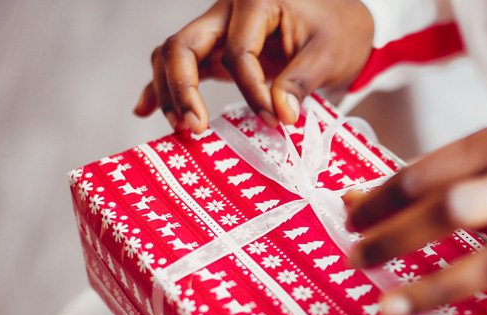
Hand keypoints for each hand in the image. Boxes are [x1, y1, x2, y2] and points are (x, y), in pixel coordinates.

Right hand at [134, 0, 373, 132]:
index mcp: (255, 0)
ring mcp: (215, 28)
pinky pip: (179, 63)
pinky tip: (145, 108)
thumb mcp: (328, 53)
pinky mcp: (214, 48)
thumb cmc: (336, 32)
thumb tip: (281, 115)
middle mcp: (226, 9)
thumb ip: (302, 80)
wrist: (341, 23)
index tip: (275, 121)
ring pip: (172, 54)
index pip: (237, 51)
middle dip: (183, 89)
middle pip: (182, 45)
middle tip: (195, 128)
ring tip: (182, 128)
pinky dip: (161, 86)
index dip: (253, 91)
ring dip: (169, 92)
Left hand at [345, 127, 486, 314]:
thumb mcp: (486, 152)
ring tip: (387, 308)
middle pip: (452, 211)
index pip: (424, 174)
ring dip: (434, 288)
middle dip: (396, 238)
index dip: (380, 200)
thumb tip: (356, 200)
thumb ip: (428, 175)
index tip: (352, 219)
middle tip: (356, 259)